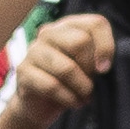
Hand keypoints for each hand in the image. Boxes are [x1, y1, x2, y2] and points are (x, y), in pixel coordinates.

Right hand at [1, 10, 115, 128]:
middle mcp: (49, 33)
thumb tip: (102, 65)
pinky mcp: (23, 71)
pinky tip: (73, 103)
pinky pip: (51, 86)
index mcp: (68, 26)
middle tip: (90, 85)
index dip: (106, 46)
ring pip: (66, 67)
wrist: (39, 104)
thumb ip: (97, 57)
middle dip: (89, 69)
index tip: (105, 69)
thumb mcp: (88, 66)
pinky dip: (67, 98)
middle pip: (80, 42)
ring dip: (81, 87)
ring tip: (84, 97)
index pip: (95, 24)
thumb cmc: (68, 81)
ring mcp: (33, 50)